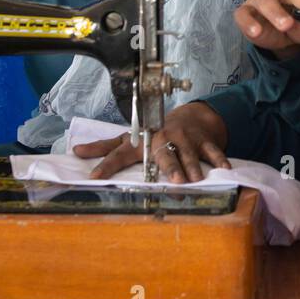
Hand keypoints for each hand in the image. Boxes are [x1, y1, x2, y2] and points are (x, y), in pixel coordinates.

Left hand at [73, 101, 231, 183]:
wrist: (188, 118)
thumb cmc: (153, 134)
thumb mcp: (129, 140)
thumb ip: (104, 149)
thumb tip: (75, 151)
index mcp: (140, 142)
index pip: (119, 154)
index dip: (106, 165)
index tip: (94, 178)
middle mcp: (162, 139)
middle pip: (164, 152)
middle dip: (169, 165)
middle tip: (174, 179)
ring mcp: (184, 139)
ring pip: (189, 153)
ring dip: (193, 166)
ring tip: (197, 179)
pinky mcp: (202, 141)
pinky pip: (212, 151)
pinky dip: (219, 159)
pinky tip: (225, 170)